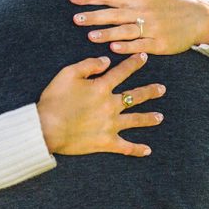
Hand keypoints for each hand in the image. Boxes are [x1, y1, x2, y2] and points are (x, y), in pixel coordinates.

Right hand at [37, 53, 164, 156]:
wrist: (47, 128)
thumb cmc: (55, 100)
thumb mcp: (68, 74)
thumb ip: (89, 65)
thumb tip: (106, 60)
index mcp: (102, 87)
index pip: (122, 72)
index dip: (134, 63)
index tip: (144, 57)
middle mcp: (111, 105)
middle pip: (135, 96)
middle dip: (150, 91)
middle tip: (162, 89)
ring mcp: (110, 125)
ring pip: (135, 120)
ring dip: (148, 118)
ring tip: (160, 117)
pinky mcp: (106, 142)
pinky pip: (125, 147)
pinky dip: (137, 149)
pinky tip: (147, 150)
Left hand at [69, 0, 208, 54]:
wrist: (196, 18)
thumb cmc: (169, 1)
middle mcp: (144, 11)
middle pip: (115, 13)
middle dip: (94, 15)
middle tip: (74, 18)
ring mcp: (152, 28)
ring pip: (126, 30)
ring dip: (108, 33)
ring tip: (90, 35)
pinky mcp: (159, 43)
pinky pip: (141, 45)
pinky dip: (127, 46)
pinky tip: (114, 47)